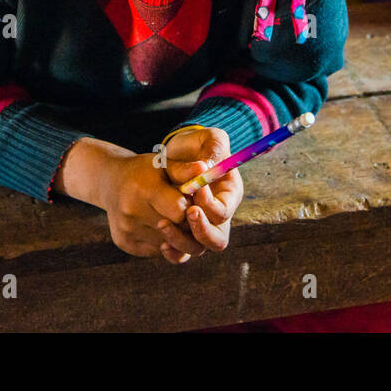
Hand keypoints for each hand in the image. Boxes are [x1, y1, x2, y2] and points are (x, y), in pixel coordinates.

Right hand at [100, 151, 196, 259]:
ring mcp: (127, 230)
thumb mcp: (162, 165)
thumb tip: (204, 169)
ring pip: (169, 243)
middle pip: (176, 230)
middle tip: (185, 212)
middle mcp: (132, 212)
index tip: (192, 202)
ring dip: (177, 234)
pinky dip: (164, 240)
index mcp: (144, 189)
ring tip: (171, 217)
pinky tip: (158, 224)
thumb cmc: (143, 172)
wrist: (111, 183)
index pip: (180, 211)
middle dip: (186, 223)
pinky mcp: (126, 243)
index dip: (191, 209)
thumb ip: (184, 170)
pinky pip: (157, 250)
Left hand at [159, 126, 243, 261]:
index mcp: (229, 195)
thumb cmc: (195, 145)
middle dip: (201, 229)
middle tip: (186, 212)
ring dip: (181, 240)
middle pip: (217, 239)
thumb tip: (207, 167)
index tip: (195, 189)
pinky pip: (181, 253)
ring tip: (163, 223)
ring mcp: (199, 227)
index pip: (224, 211)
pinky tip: (160, 242)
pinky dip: (171, 252)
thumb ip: (214, 146)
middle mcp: (217, 217)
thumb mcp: (209, 138)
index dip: (210, 204)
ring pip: (198, 249)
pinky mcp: (182, 234)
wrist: (173, 156)